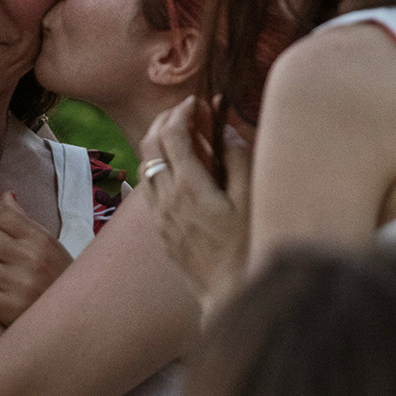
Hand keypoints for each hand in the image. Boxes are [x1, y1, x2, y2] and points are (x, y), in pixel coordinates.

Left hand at [144, 99, 251, 309]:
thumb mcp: (251, 199)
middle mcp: (166, 199)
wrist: (230, 292)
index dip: (181, 111)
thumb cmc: (248, 247)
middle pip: (149, 144)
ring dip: (159, 145)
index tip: (196, 102)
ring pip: (145, 166)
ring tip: (184, 138)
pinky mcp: (160, 230)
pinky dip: (160, 169)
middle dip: (164, 121)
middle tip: (186, 113)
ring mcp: (159, 216)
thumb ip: (238, 160)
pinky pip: (149, 189)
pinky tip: (180, 171)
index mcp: (189, 187)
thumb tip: (225, 132)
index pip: (172, 133)